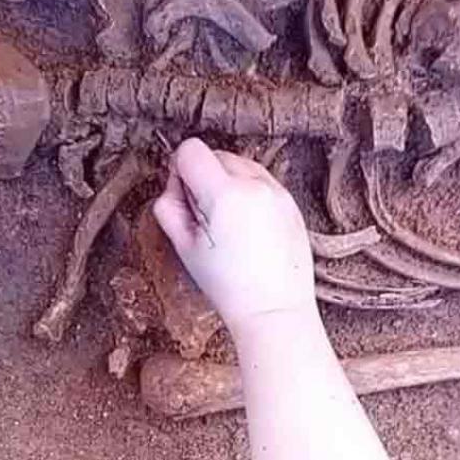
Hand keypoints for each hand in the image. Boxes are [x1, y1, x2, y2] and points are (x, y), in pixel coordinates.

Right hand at [151, 138, 316, 332]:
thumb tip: (172, 182)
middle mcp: (255, 185)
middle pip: (215, 154)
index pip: (191, 150)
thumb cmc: (228, 285)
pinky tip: (247, 227)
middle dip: (204, 177)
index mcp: (225, 194)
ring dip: (227, 182)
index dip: (180, 171)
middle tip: (205, 217)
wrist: (274, 309)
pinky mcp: (291, 201)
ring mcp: (277, 191)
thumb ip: (168, 206)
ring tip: (228, 223)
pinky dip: (248, 193)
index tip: (185, 197)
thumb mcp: (183, 247)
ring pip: (239, 164)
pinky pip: (260, 180)